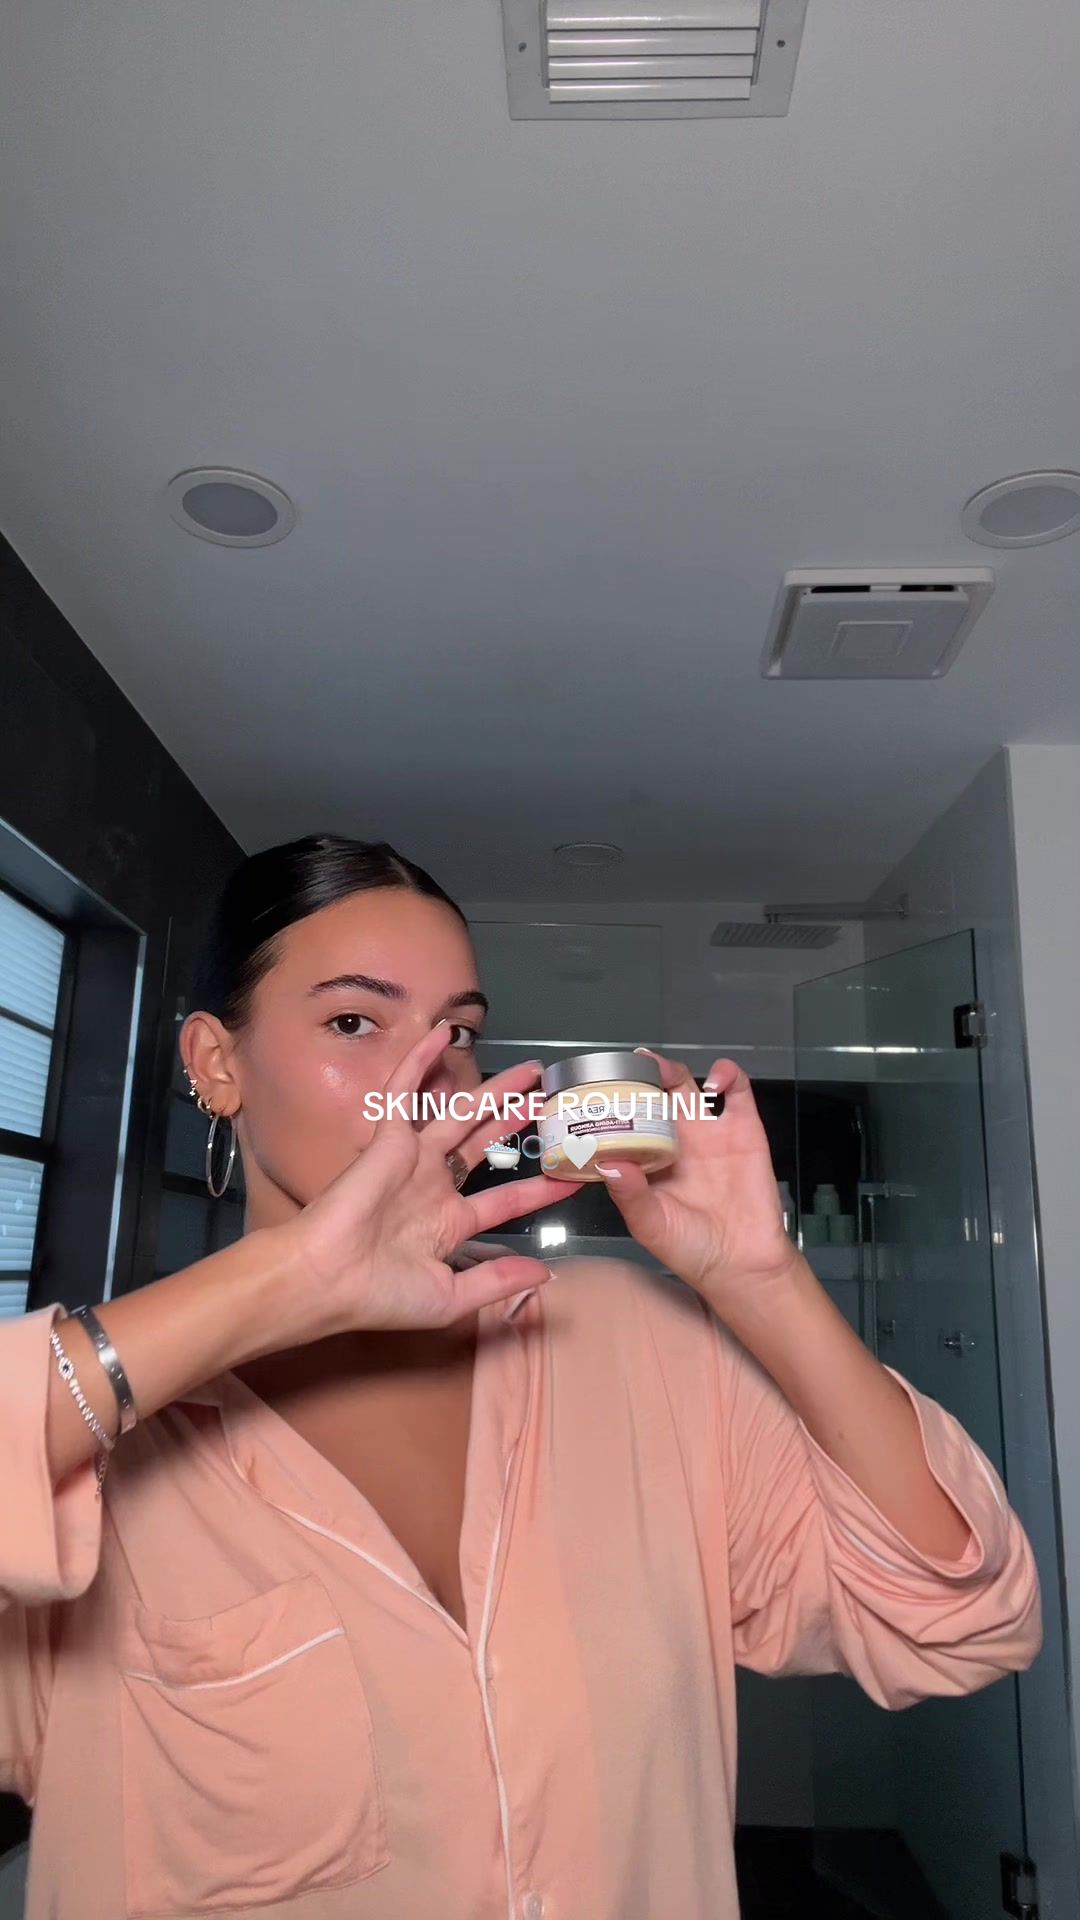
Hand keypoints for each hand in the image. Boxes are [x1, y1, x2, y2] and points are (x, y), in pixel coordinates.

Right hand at [273, 1025, 580, 1335]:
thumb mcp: (450, 1297)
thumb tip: (546, 1274)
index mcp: (447, 1224)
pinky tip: (440, 1034)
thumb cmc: (380, 1295)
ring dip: (494, 1091)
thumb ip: (497, 1281)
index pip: (505, 1201)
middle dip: (517, 1123)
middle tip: (549, 1100)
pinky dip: (420, 1062)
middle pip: (485, 1145)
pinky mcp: (388, 1139)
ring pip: (460, 1114)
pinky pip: (405, 1092)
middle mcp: (433, 1186)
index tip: (572, 1177)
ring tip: (530, 1071)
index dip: (539, 1190)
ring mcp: (412, 1159)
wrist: (326, 1279)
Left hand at [595, 1049, 799, 1317]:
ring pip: (687, 1084)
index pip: (623, 1118)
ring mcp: (708, 1130)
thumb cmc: (689, 1248)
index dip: (610, 1101)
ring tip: (660, 1070)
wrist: (741, 1264)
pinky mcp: (744, 1129)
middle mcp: (674, 1138)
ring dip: (673, 1069)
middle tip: (627, 1067)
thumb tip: (609, 1163)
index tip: (595, 1087)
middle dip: (638, 1075)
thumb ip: (630, 1195)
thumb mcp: (650, 1225)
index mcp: (646, 1157)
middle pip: (652, 1092)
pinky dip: (728, 1075)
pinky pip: (738, 1091)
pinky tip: (717, 1080)